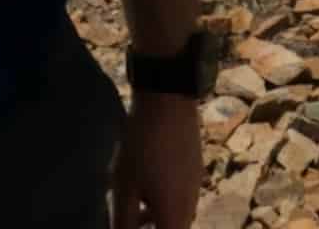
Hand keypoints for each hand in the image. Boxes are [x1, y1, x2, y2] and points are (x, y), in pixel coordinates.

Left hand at [109, 89, 201, 226]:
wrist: (169, 102)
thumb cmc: (141, 146)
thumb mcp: (124, 187)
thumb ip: (123, 220)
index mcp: (174, 215)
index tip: (128, 224)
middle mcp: (190, 206)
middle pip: (172, 228)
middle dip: (150, 227)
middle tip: (128, 218)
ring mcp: (195, 187)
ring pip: (176, 215)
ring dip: (156, 217)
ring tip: (132, 208)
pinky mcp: (194, 171)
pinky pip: (179, 198)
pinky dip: (162, 202)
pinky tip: (143, 187)